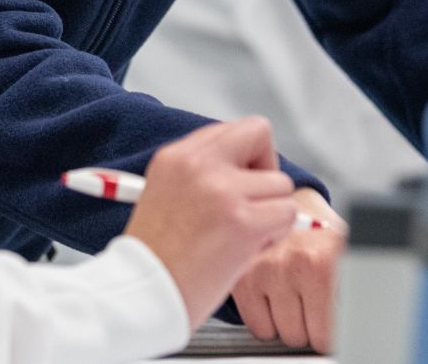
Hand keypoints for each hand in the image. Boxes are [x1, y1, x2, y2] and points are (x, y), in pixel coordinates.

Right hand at [123, 117, 300, 327]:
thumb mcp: (166, 196)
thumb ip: (204, 176)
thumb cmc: (157, 259)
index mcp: (176, 157)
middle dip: (266, 169)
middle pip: (259, 134)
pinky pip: (287, 215)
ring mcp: (221, 191)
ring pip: (281, 184)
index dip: (246, 156)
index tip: (242, 182)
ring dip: (271, 213)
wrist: (141, 296)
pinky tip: (246, 251)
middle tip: (253, 203)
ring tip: (241, 238)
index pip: (233, 130)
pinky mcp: (242, 222)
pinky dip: (274, 236)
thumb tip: (250, 171)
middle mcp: (197, 164)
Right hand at [228, 185, 345, 351]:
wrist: (297, 205)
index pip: (327, 332)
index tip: (330, 323)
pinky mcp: (242, 275)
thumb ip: (353, 293)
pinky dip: (266, 319)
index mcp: (322, 263)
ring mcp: (262, 269)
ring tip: (294, 297)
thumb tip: (356, 326)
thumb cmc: (324, 236)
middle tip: (312, 302)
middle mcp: (291, 264)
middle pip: (301, 336)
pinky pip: (256, 325)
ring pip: (277, 333)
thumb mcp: (349, 260)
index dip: (330, 331)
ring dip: (286, 323)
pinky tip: (276, 297)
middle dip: (308, 326)